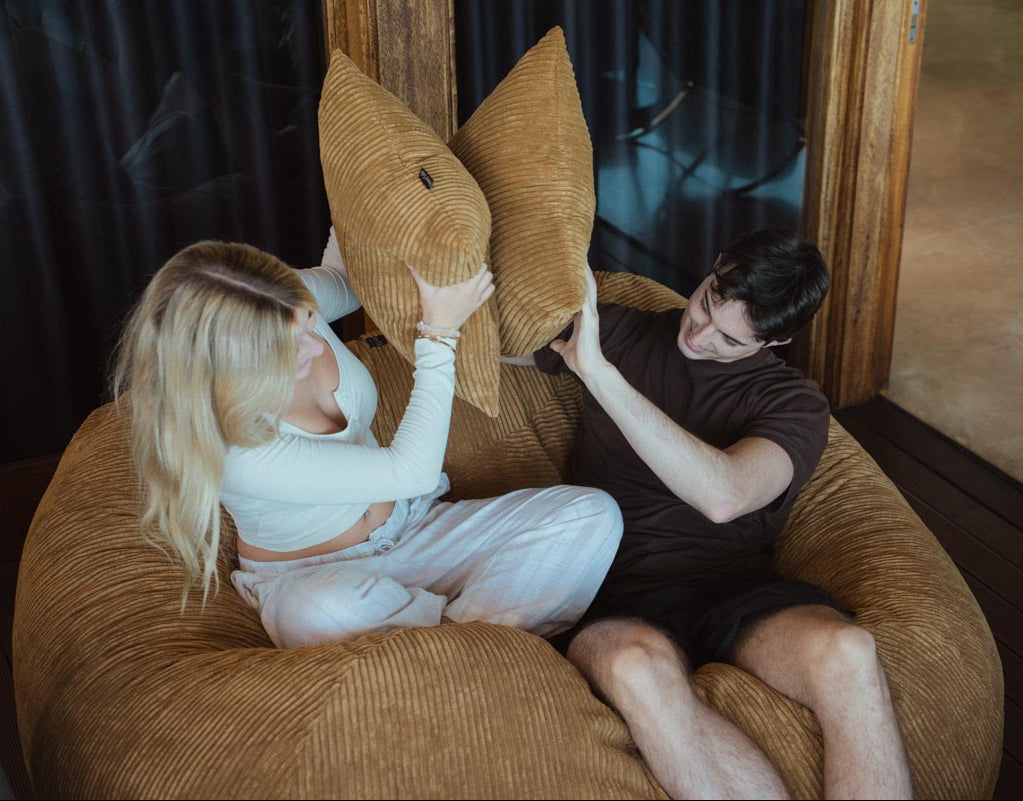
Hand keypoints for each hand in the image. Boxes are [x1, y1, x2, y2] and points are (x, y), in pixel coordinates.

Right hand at [406, 262, 494, 330]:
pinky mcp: (477, 305)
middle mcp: (474, 292)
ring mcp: (477, 299)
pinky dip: (487, 286)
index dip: (475, 260)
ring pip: (490, 281)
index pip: (478, 267)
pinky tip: (479, 284)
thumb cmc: (433, 310)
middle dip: (480, 267)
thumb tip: (409, 263)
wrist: (440, 329)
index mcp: (464, 286)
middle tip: (471, 264)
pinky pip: (490, 292)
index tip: (468, 257)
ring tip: (476, 273)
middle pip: (486, 273)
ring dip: (485, 276)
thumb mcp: (425, 291)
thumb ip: (419, 275)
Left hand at [549, 266, 608, 380]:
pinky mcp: (589, 319)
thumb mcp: (565, 349)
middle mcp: (587, 312)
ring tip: (579, 256)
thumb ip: (559, 343)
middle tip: (576, 251)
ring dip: (584, 272)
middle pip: (585, 285)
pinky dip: (583, 286)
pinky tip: (579, 275)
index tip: (570, 264)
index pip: (579, 292)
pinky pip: (585, 298)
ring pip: (588, 288)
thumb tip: (553, 343)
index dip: (576, 278)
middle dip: (582, 269)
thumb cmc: (580, 360)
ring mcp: (590, 314)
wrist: (589, 370)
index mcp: (582, 316)